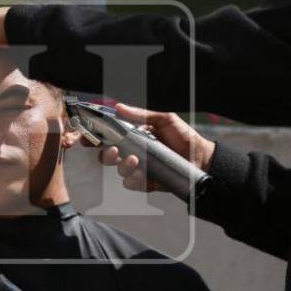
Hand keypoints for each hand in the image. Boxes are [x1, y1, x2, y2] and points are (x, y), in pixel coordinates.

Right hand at [96, 103, 215, 192]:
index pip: (110, 137)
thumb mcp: (164, 120)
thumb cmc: (184, 138)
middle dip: (105, 154)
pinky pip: (132, 183)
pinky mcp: (146, 182)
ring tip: (135, 159)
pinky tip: (141, 174)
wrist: (202, 159)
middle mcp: (134, 152)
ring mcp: (140, 168)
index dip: (97, 137)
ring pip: (119, 170)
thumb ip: (141, 115)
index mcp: (135, 137)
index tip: (88, 136)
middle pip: (108, 156)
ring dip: (123, 165)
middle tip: (113, 150)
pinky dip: (133, 179)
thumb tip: (119, 107)